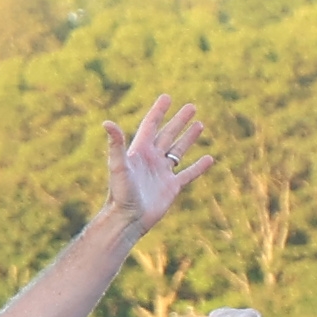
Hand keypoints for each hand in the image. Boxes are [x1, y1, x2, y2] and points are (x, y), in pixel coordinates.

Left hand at [105, 95, 215, 231]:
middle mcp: (152, 159)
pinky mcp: (172, 187)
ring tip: (200, 124)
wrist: (128, 219)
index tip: (167, 97)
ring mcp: (162, 173)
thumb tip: (107, 122)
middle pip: (168, 134)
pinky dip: (199, 167)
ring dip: (189, 138)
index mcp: (140, 151)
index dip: (159, 111)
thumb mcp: (118, 165)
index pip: (151, 125)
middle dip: (179, 120)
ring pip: (178, 151)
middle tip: (191, 106)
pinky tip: (209, 158)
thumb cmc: (120, 193)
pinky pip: (188, 174)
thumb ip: (116, 144)